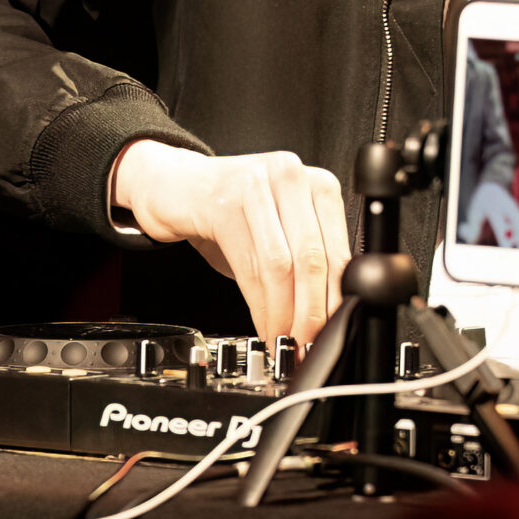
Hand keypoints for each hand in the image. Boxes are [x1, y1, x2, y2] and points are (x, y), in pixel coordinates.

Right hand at [110, 142, 350, 347]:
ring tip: (282, 338)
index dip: (336, 300)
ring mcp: (256, 185)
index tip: (331, 330)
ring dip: (281, 314)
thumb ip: (310, 260)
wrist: (179, 186)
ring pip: (280, 265)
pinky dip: (257, 306)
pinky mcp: (222, 203)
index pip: (338, 251)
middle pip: (312, 259)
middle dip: (310, 312)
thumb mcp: (281, 229)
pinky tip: (262, 323)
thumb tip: (329, 313)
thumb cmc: (234, 210)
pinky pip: (247, 265)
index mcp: (318, 184)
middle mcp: (291, 177)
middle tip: (306, 342)